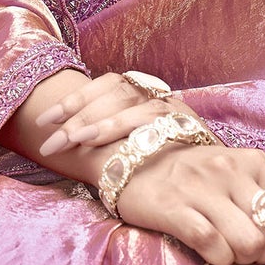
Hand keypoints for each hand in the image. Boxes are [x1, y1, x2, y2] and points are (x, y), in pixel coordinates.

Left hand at [32, 70, 191, 156]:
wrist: (220, 181)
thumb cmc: (172, 168)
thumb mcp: (139, 146)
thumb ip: (114, 139)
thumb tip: (68, 141)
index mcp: (146, 93)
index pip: (107, 83)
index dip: (75, 98)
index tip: (44, 120)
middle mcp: (162, 96)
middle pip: (116, 93)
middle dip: (77, 115)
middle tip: (50, 142)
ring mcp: (177, 110)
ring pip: (134, 104)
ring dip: (99, 122)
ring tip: (73, 141)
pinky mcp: (191, 128)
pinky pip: (154, 121)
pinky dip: (124, 127)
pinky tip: (101, 141)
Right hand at [112, 138, 264, 264]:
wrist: (135, 158)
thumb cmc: (198, 178)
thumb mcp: (245, 187)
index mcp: (255, 163)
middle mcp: (231, 170)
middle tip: (252, 258)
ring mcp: (201, 188)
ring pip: (248, 243)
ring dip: (243, 260)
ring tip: (231, 254)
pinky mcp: (173, 207)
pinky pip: (212, 245)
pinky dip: (219, 259)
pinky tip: (213, 255)